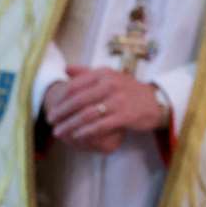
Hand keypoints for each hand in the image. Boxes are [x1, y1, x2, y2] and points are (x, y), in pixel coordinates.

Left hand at [43, 65, 169, 152]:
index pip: (75, 86)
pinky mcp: (125, 116)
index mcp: (103, 74)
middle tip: (51, 122)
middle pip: (78, 100)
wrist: (154, 101)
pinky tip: (77, 137)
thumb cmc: (127, 90)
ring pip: (88, 114)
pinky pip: (101, 125)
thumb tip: (65, 69)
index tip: (51, 110)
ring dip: (70, 125)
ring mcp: (118, 100)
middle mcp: (110, 84)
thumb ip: (86, 73)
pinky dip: (87, 132)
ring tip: (59, 133)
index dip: (61, 99)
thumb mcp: (109, 76)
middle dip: (62, 113)